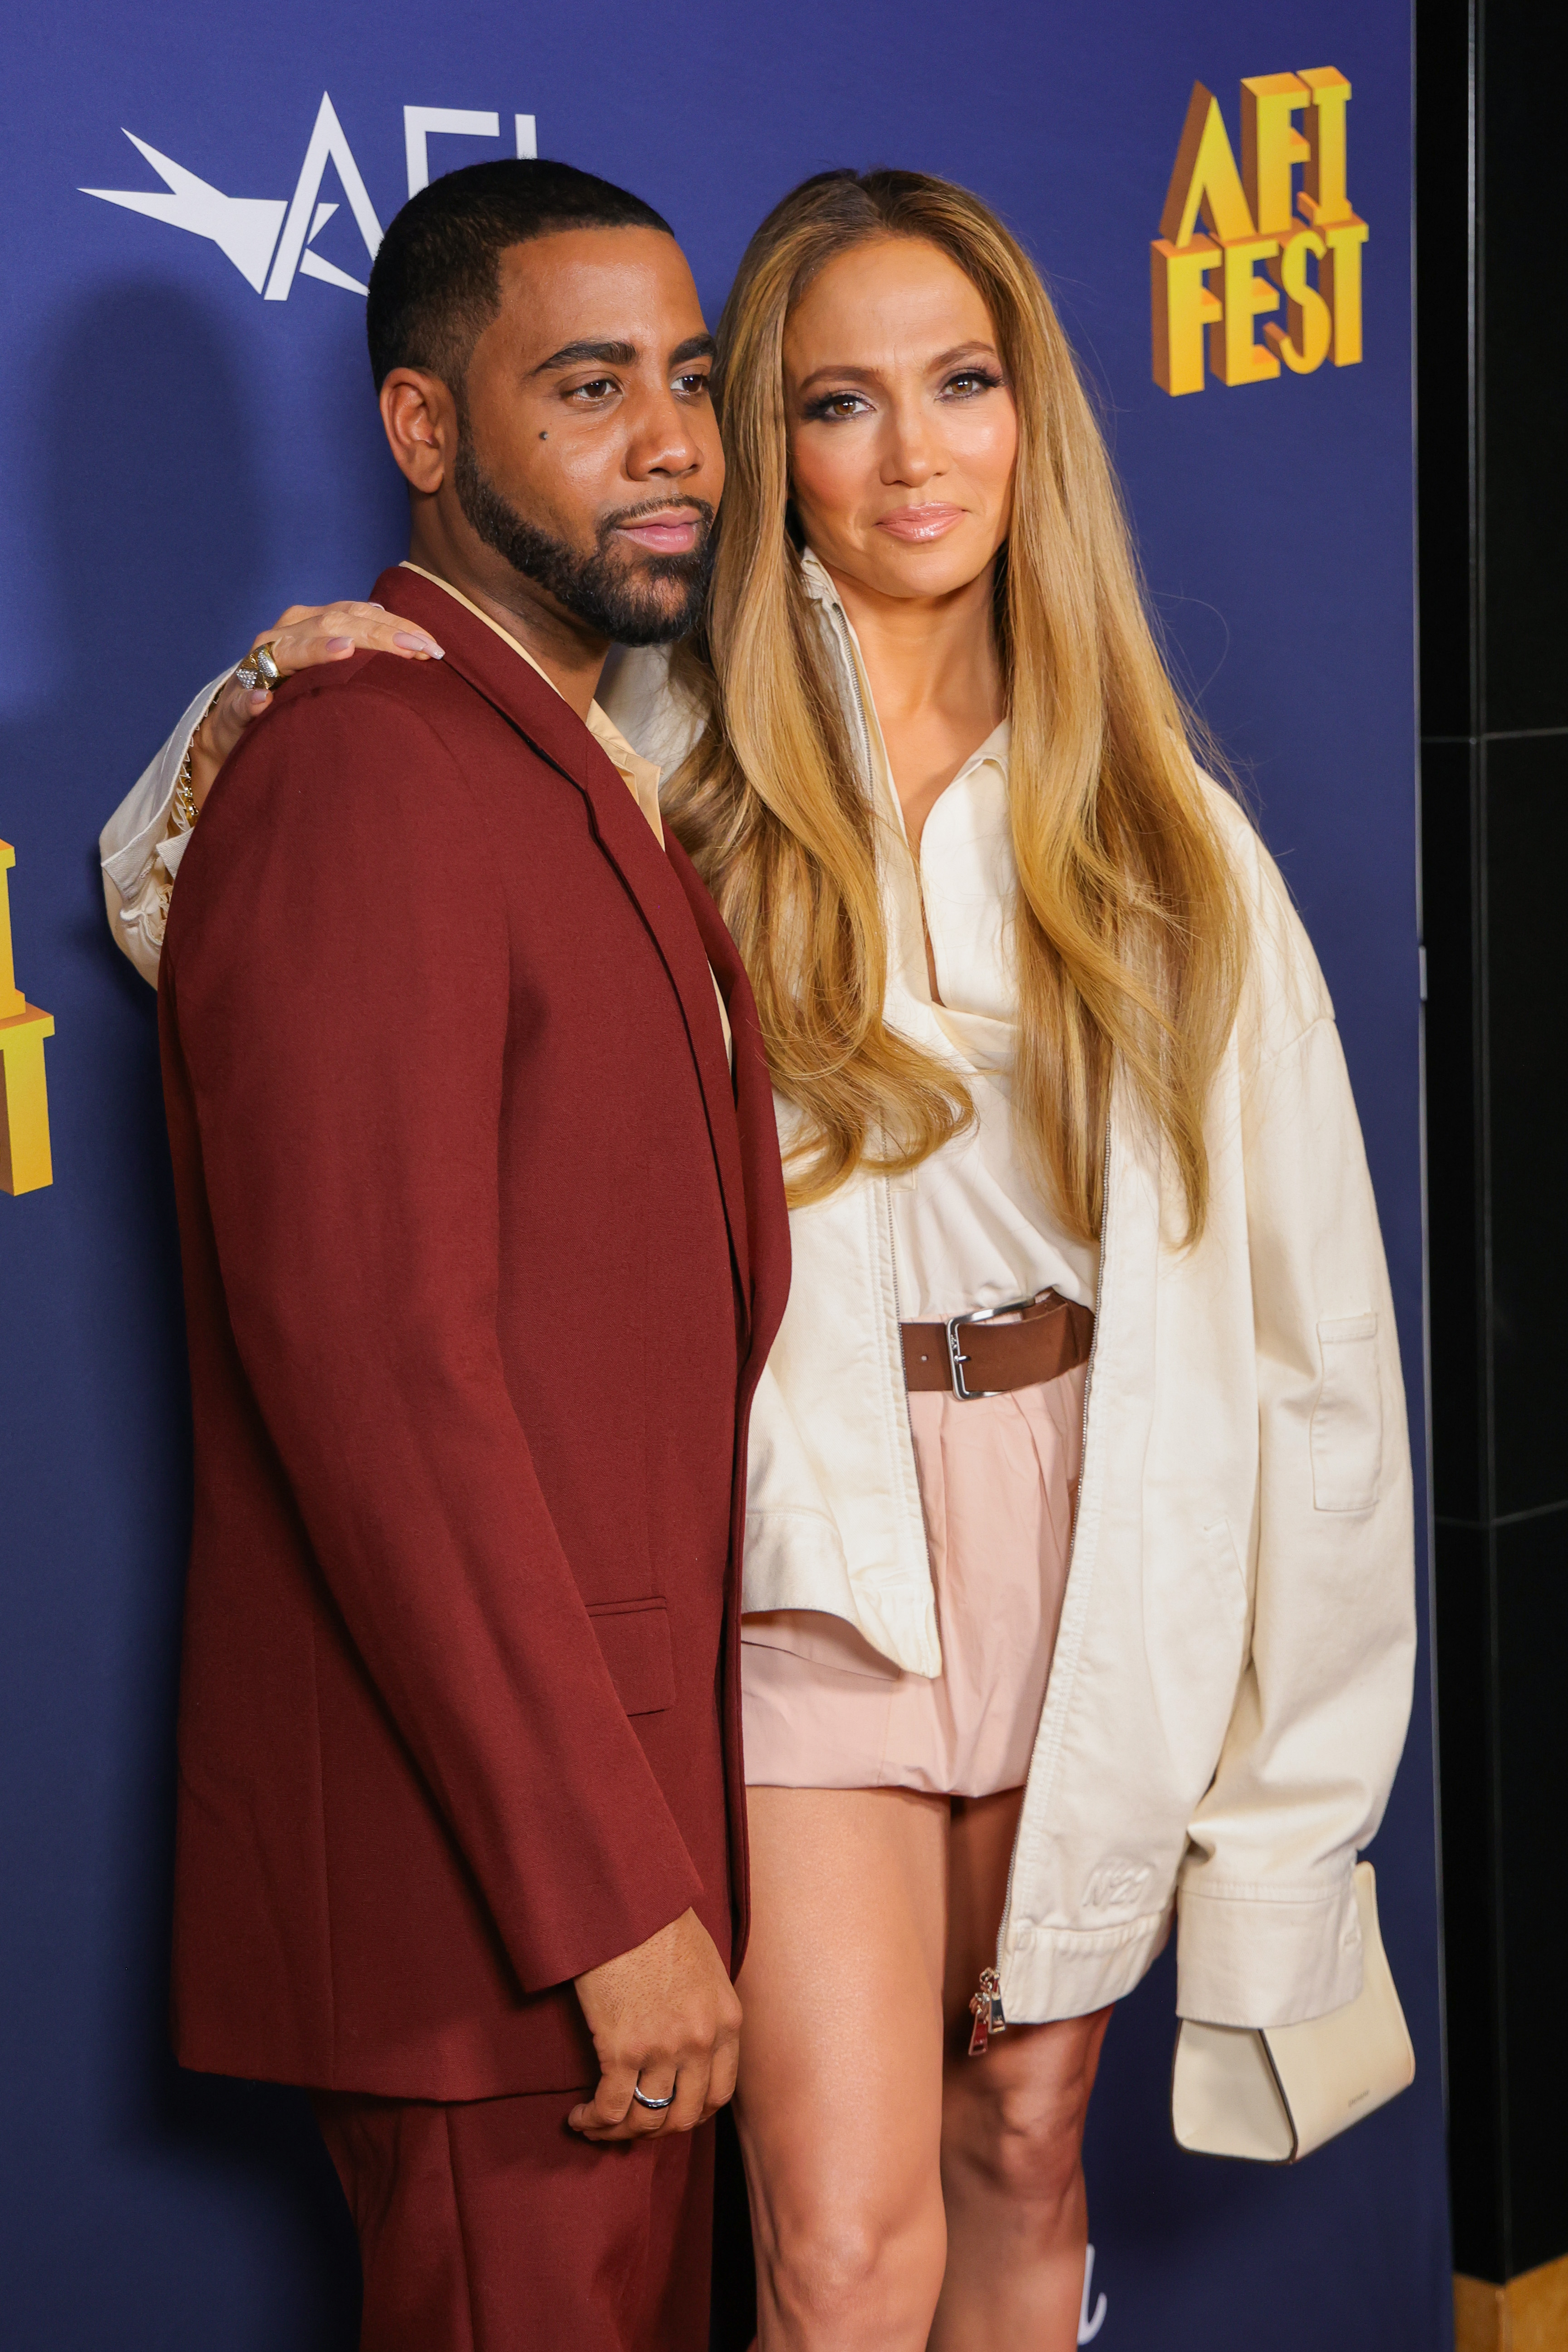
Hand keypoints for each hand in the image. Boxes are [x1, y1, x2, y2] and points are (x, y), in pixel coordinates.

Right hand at [187, 602, 444, 809]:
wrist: (243, 718)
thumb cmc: (299, 691)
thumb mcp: (332, 668)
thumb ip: (362, 650)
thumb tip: (408, 639)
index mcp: (310, 623)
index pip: (358, 613)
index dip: (396, 626)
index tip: (432, 645)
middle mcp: (285, 634)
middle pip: (334, 623)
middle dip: (378, 635)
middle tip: (415, 651)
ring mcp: (258, 664)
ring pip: (289, 650)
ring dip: (317, 650)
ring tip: (346, 650)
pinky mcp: (237, 699)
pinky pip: (245, 697)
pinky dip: (254, 699)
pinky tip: (265, 700)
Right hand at [568, 1908, 741, 2141]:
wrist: (627, 1902)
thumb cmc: (659, 1925)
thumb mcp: (705, 1968)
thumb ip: (706, 2011)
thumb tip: (688, 2048)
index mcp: (727, 2021)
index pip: (719, 2094)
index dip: (691, 2114)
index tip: (668, 2114)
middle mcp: (702, 2041)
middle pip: (684, 2116)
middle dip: (655, 2130)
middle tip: (631, 2124)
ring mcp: (664, 2048)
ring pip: (647, 2119)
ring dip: (620, 2132)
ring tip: (599, 2123)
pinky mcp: (623, 2048)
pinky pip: (612, 2107)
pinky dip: (596, 2121)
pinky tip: (580, 2117)